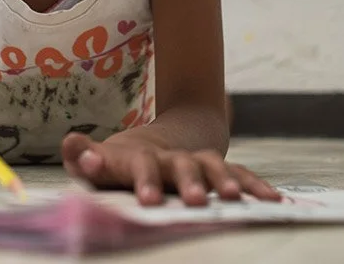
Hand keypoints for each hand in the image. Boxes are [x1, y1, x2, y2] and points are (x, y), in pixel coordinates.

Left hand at [62, 132, 281, 206]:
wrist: (160, 143)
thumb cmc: (122, 163)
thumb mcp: (100, 162)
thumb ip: (83, 157)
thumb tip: (70, 142)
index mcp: (141, 159)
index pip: (140, 166)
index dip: (144, 180)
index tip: (146, 199)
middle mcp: (172, 159)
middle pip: (182, 166)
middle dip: (189, 182)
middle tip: (193, 201)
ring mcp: (198, 162)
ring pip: (215, 167)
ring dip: (224, 181)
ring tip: (233, 199)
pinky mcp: (219, 170)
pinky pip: (241, 176)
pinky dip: (257, 186)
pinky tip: (274, 202)